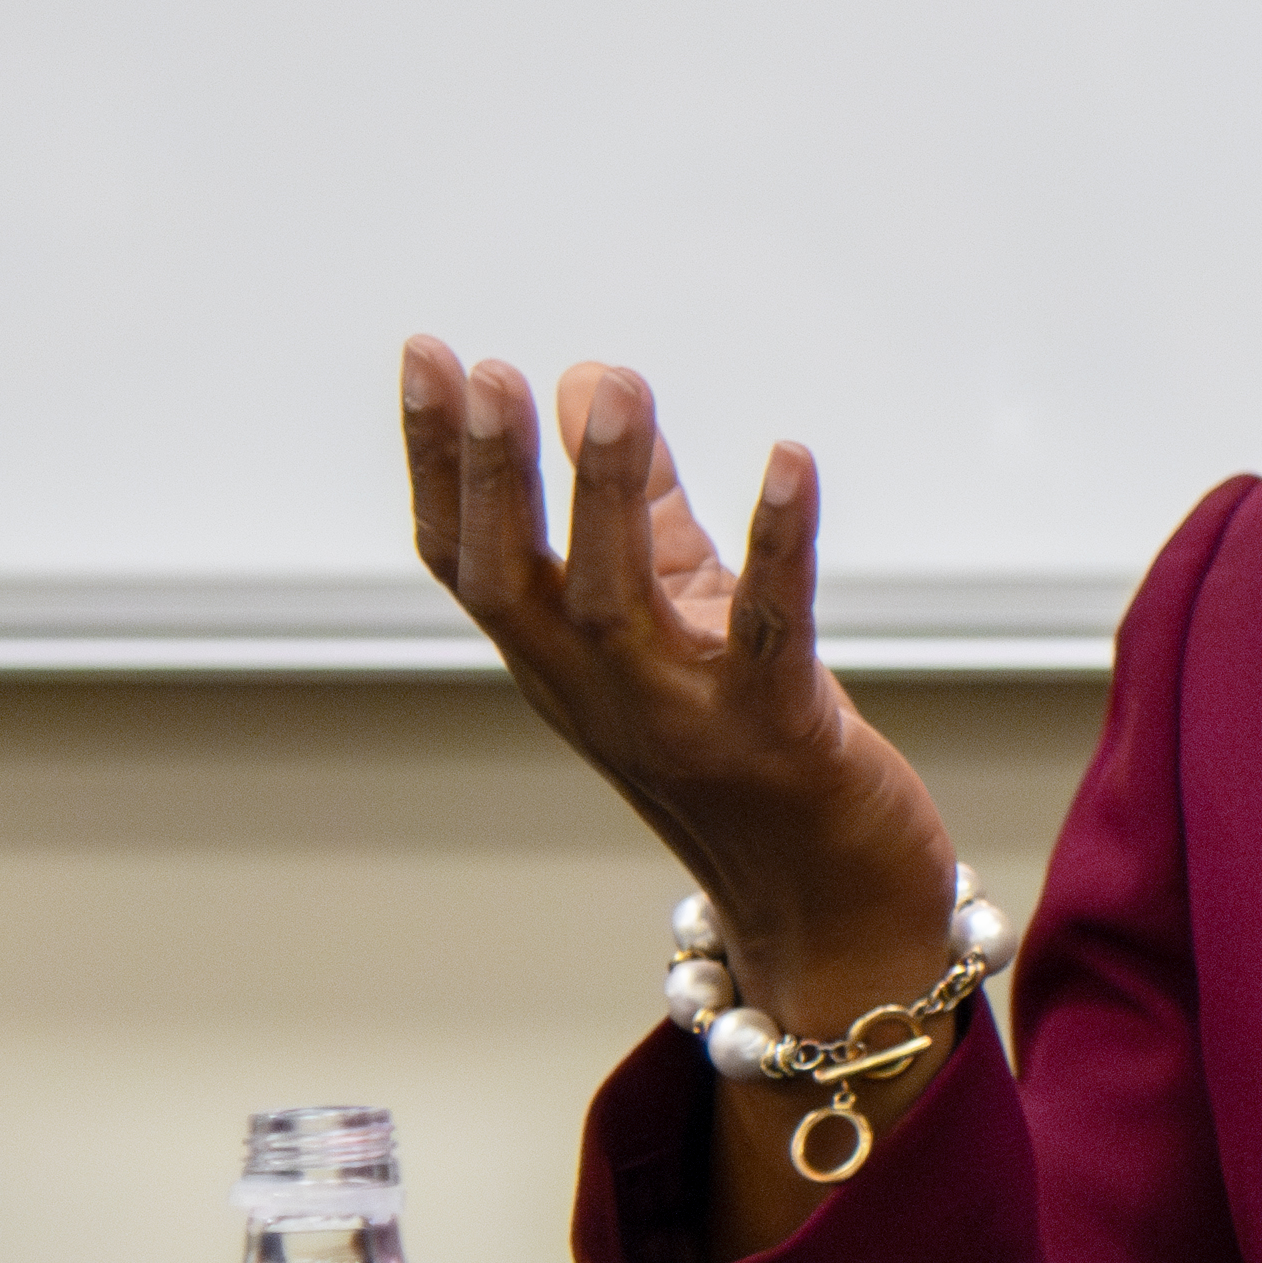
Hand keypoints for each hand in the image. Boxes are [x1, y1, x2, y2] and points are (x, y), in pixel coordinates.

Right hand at [398, 341, 959, 1249]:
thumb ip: (645, 509)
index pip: (469, 559)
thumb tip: (598, 383)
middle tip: (485, 368)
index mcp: (562, 664)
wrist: (833, 908)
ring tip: (612, 385)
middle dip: (493, 473)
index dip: (437, 461)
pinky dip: (779, 541)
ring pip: (617, 600)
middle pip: (517, 580)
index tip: (427, 353)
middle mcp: (600, 694)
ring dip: (607, 492)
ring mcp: (680, 719)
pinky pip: (771, 627)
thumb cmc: (756, 754)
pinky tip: (791, 458)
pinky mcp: (779, 731)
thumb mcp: (683, 615)